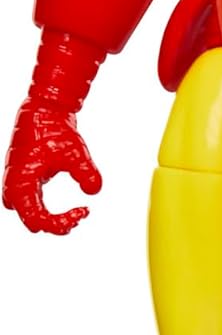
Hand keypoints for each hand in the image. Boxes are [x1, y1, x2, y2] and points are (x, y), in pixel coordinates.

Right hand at [3, 99, 101, 234]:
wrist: (44, 109)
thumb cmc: (53, 128)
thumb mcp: (74, 151)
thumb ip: (85, 171)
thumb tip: (93, 190)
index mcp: (21, 182)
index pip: (37, 219)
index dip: (60, 222)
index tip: (84, 210)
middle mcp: (15, 185)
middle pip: (30, 221)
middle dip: (54, 224)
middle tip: (78, 216)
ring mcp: (18, 181)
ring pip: (27, 213)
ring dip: (49, 218)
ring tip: (74, 215)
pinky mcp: (26, 178)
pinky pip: (31, 203)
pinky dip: (46, 209)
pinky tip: (68, 207)